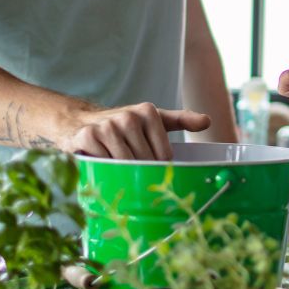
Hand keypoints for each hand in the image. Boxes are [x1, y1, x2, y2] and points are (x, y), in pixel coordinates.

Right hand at [67, 103, 207, 159]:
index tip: (152, 169)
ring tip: (118, 168)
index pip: (163, 154)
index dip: (159, 167)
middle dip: (141, 173)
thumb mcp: (154, 120)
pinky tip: (101, 162)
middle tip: (136, 175)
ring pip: (125, 165)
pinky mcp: (87, 137)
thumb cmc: (124, 126)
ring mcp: (107, 127)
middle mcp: (128, 117)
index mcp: (148, 112)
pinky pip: (103, 164)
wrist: (80, 121)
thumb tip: (207, 121)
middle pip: (145, 162)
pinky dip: (103, 169)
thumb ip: (181, 120)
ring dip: (122, 173)